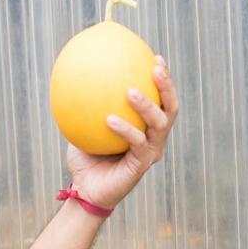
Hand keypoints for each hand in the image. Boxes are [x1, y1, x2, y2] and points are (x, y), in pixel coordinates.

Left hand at [66, 56, 179, 211]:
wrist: (86, 190)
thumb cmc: (87, 157)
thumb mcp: (84, 126)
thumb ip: (87, 105)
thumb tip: (77, 73)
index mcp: (147, 127)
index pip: (161, 100)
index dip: (163, 79)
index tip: (154, 57)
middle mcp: (155, 138)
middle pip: (170, 108)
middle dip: (166, 86)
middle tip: (155, 68)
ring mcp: (151, 152)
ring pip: (158, 124)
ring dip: (146, 105)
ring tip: (131, 91)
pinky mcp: (141, 165)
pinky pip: (136, 142)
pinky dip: (124, 129)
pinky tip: (109, 118)